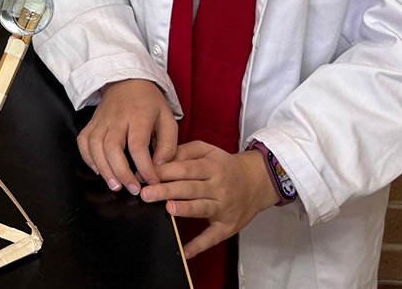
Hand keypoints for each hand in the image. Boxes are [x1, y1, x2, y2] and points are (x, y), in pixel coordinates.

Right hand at [78, 79, 177, 193]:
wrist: (127, 80)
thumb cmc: (150, 102)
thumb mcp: (168, 119)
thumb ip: (168, 144)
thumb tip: (159, 167)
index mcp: (138, 116)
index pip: (138, 145)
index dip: (145, 167)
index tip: (153, 182)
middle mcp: (117, 118)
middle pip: (112, 147)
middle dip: (121, 172)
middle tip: (133, 189)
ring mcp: (101, 120)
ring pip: (94, 146)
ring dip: (103, 168)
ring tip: (115, 185)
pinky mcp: (91, 122)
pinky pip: (83, 141)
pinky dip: (87, 157)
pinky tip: (98, 170)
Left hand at [138, 142, 278, 257]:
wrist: (257, 182)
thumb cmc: (225, 166)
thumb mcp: (207, 150)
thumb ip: (184, 151)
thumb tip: (160, 160)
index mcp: (212, 166)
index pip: (185, 168)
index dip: (164, 171)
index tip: (144, 173)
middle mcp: (218, 187)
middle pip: (190, 188)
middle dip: (167, 190)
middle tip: (146, 193)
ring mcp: (223, 208)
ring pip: (201, 208)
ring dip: (184, 209)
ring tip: (168, 208)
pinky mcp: (227, 226)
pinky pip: (212, 237)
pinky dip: (199, 246)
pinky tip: (184, 251)